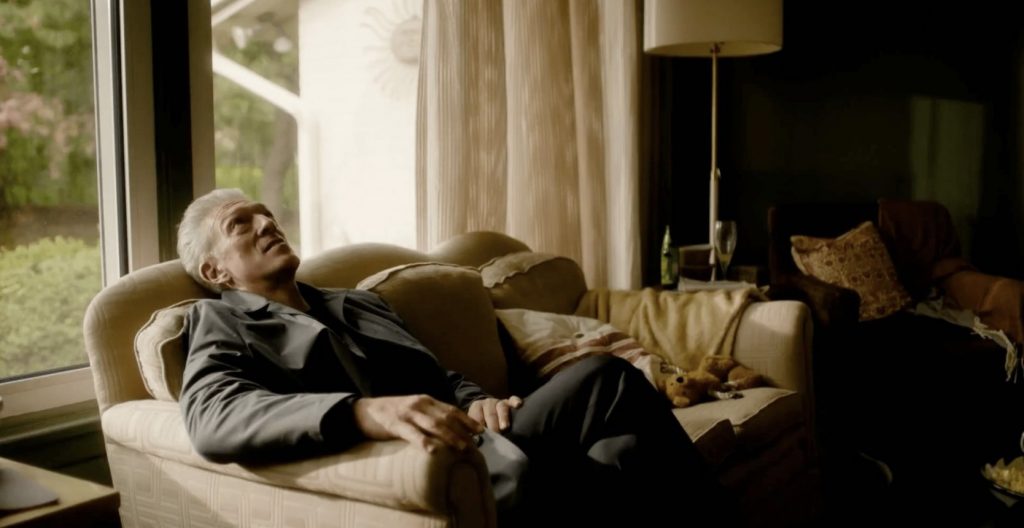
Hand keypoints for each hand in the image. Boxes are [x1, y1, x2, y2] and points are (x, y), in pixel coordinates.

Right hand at [352, 395, 483, 452]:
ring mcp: (407, 413)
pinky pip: (411, 433)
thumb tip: (450, 430)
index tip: (480, 431)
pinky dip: (423, 441)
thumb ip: (429, 416)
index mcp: (426, 400)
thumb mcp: (414, 410)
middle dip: (462, 431)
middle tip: (474, 445)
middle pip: (446, 418)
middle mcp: (419, 404)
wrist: (364, 410)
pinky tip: (432, 450)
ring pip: (433, 425)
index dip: (467, 420)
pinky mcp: (395, 424)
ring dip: (450, 436)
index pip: (451, 409)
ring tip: (461, 448)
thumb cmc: (392, 414)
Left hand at [467, 396, 523, 431]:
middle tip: (494, 434)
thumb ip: (476, 431)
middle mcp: (488, 403)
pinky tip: (518, 405)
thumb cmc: (482, 424)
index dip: (479, 425)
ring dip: (503, 417)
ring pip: (501, 407)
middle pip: (490, 412)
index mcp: (477, 407)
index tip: (481, 434)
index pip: (477, 415)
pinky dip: (515, 401)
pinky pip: (513, 399)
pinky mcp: (510, 401)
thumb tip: (477, 441)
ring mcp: (499, 402)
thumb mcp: (476, 426)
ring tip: (504, 427)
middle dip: (492, 424)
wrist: (491, 414)